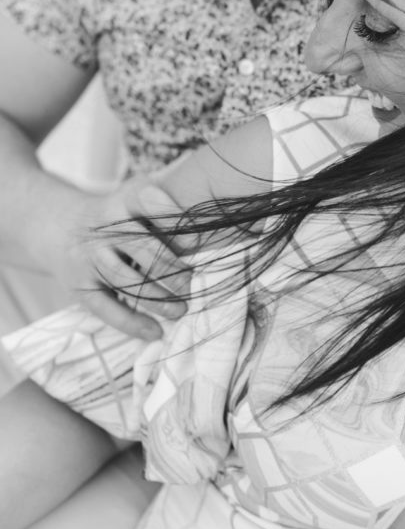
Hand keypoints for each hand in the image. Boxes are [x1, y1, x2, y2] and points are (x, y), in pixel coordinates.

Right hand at [50, 180, 191, 338]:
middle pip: (144, 249)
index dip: (176, 220)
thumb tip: (219, 230)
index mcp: (125, 198)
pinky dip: (133, 323)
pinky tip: (156, 332)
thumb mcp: (137, 197)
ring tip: (183, 309)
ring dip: (160, 300)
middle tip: (196, 286)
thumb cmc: (119, 215)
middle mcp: (105, 226)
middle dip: (175, 271)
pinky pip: (107, 308)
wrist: (61, 227)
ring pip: (128, 282)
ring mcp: (90, 256)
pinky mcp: (80, 285)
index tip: (199, 243)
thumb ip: (169, 208)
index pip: (150, 202)